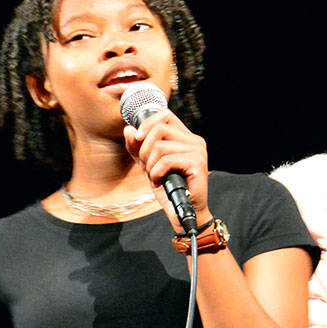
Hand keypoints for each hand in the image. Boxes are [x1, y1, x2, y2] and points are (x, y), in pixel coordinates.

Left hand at [123, 110, 209, 230]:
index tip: (137, 138)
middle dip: (144, 150)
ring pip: (160, 146)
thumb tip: (128, 129)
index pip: (165, 116)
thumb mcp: (148, 165)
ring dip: (150, 165)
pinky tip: (161, 182)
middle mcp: (194, 140)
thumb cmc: (169, 189)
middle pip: (159, 129)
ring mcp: (198, 150)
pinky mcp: (197, 163)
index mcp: (185, 137)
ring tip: (156, 177)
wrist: (183, 212)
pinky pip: (165, 161)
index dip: (147, 124)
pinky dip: (156, 173)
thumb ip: (138, 147)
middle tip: (147, 166)